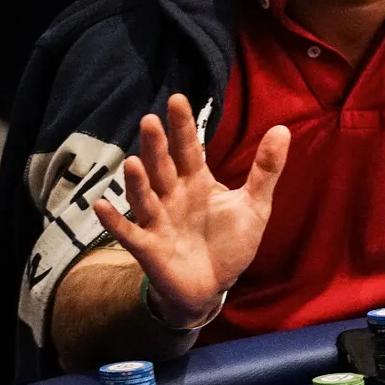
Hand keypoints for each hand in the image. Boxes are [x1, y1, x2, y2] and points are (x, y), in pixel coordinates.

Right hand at [94, 94, 289, 327]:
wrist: (214, 286)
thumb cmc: (229, 243)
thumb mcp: (255, 205)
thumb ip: (266, 169)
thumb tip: (283, 129)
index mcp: (196, 182)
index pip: (188, 148)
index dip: (183, 126)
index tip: (178, 99)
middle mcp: (172, 196)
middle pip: (162, 167)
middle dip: (156, 146)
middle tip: (150, 121)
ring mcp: (158, 221)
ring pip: (144, 196)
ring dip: (137, 181)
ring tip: (133, 162)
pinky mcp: (149, 248)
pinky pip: (129, 233)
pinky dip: (115, 221)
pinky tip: (101, 206)